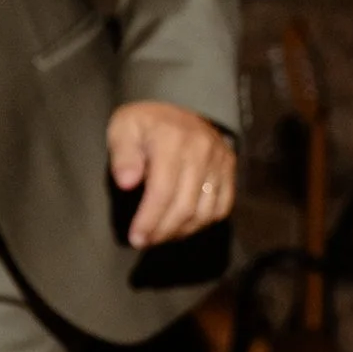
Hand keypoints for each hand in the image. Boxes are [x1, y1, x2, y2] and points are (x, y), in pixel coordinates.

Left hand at [109, 100, 236, 248]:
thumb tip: (126, 183)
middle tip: (143, 241)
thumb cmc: (144, 124)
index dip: (149, 219)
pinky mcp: (230, 168)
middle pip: (185, 206)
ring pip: (205, 212)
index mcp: (173, 140)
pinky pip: (221, 207)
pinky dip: (201, 223)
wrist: (177, 110)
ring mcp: (220, 160)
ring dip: (181, 231)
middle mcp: (202, 150)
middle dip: (162, 231)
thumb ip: (122, 155)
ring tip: (159, 235)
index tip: (136, 238)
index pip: (163, 191)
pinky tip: (181, 226)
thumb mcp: (123, 128)